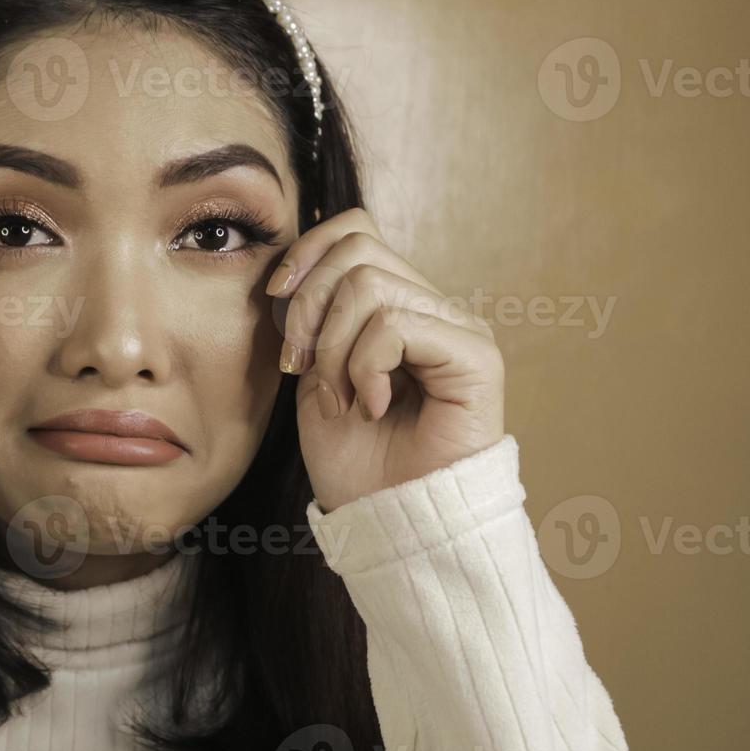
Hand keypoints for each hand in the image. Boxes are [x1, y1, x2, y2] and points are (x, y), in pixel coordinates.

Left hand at [266, 207, 504, 512]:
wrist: (386, 521)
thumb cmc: (352, 458)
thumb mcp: (314, 371)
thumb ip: (312, 314)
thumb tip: (289, 265)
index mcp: (398, 304)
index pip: (355, 229)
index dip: (307, 253)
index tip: (273, 301)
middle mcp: (434, 308)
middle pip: (357, 249)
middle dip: (308, 306)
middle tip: (301, 367)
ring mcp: (459, 329)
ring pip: (370, 286)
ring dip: (333, 350)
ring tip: (342, 399)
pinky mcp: (477, 357)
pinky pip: (396, 325)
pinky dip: (366, 367)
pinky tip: (372, 406)